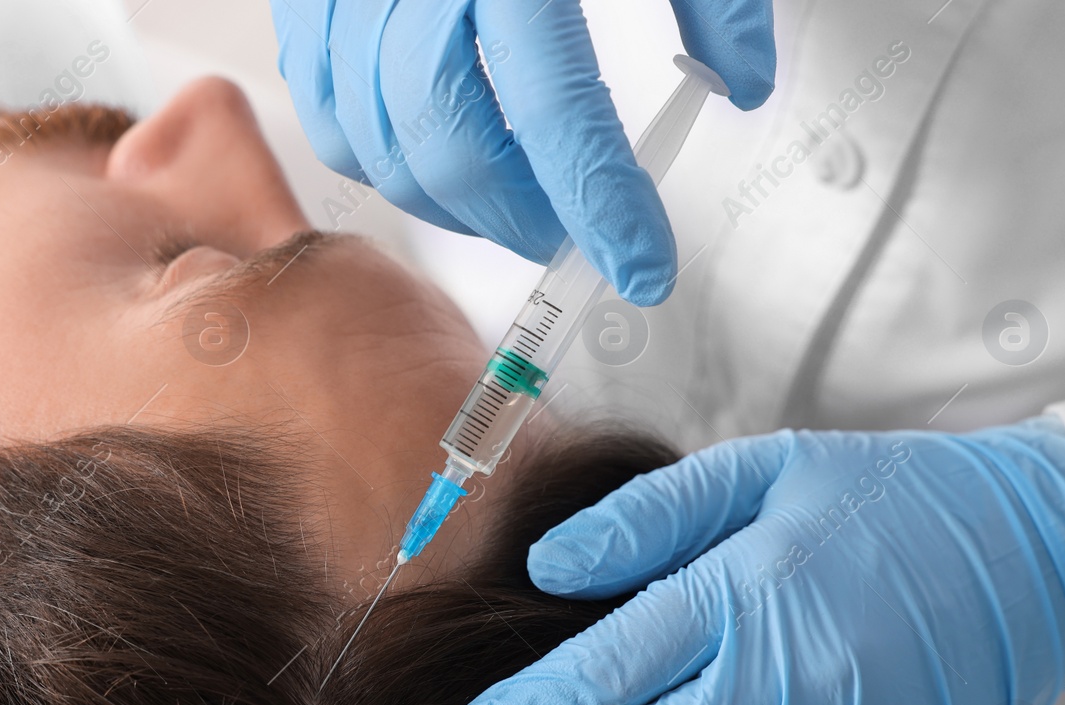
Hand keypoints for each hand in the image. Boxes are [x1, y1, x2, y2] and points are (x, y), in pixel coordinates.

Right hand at [269, 0, 774, 305]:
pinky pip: (325, 105)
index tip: (640, 262)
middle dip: (518, 215)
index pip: (560, 107)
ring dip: (449, 202)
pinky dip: (375, 155)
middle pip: (450, 139)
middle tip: (568, 236)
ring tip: (508, 211)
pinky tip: (428, 163)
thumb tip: (739, 81)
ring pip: (375, 137)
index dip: (602, 203)